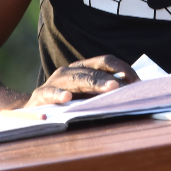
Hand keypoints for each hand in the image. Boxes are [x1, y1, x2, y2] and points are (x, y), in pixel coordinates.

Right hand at [23, 55, 138, 106]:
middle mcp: (69, 71)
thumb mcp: (85, 95)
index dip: (122, 68)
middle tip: (124, 86)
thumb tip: (131, 91)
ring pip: (75, 80)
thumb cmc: (66, 102)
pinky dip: (58, 95)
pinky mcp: (41, 96)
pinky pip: (50, 94)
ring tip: (109, 88)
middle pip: (92, 71)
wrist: (33, 108)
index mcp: (82, 68)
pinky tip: (67, 98)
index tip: (138, 82)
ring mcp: (54, 82)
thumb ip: (102, 92)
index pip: (104, 61)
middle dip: (110, 78)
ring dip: (93, 84)